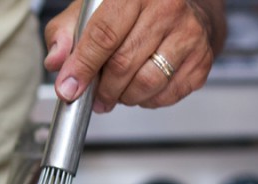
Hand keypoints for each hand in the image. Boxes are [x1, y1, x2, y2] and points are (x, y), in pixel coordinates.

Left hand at [43, 0, 226, 112]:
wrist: (183, 5)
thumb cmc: (131, 8)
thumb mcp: (90, 10)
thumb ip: (65, 33)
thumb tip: (55, 60)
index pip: (104, 35)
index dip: (83, 67)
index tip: (68, 88)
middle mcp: (167, 8)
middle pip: (123, 64)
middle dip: (102, 89)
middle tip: (93, 96)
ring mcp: (189, 33)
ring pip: (146, 83)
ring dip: (124, 97)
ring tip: (116, 91)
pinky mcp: (201, 58)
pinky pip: (166, 94)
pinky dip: (147, 100)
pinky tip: (140, 86)